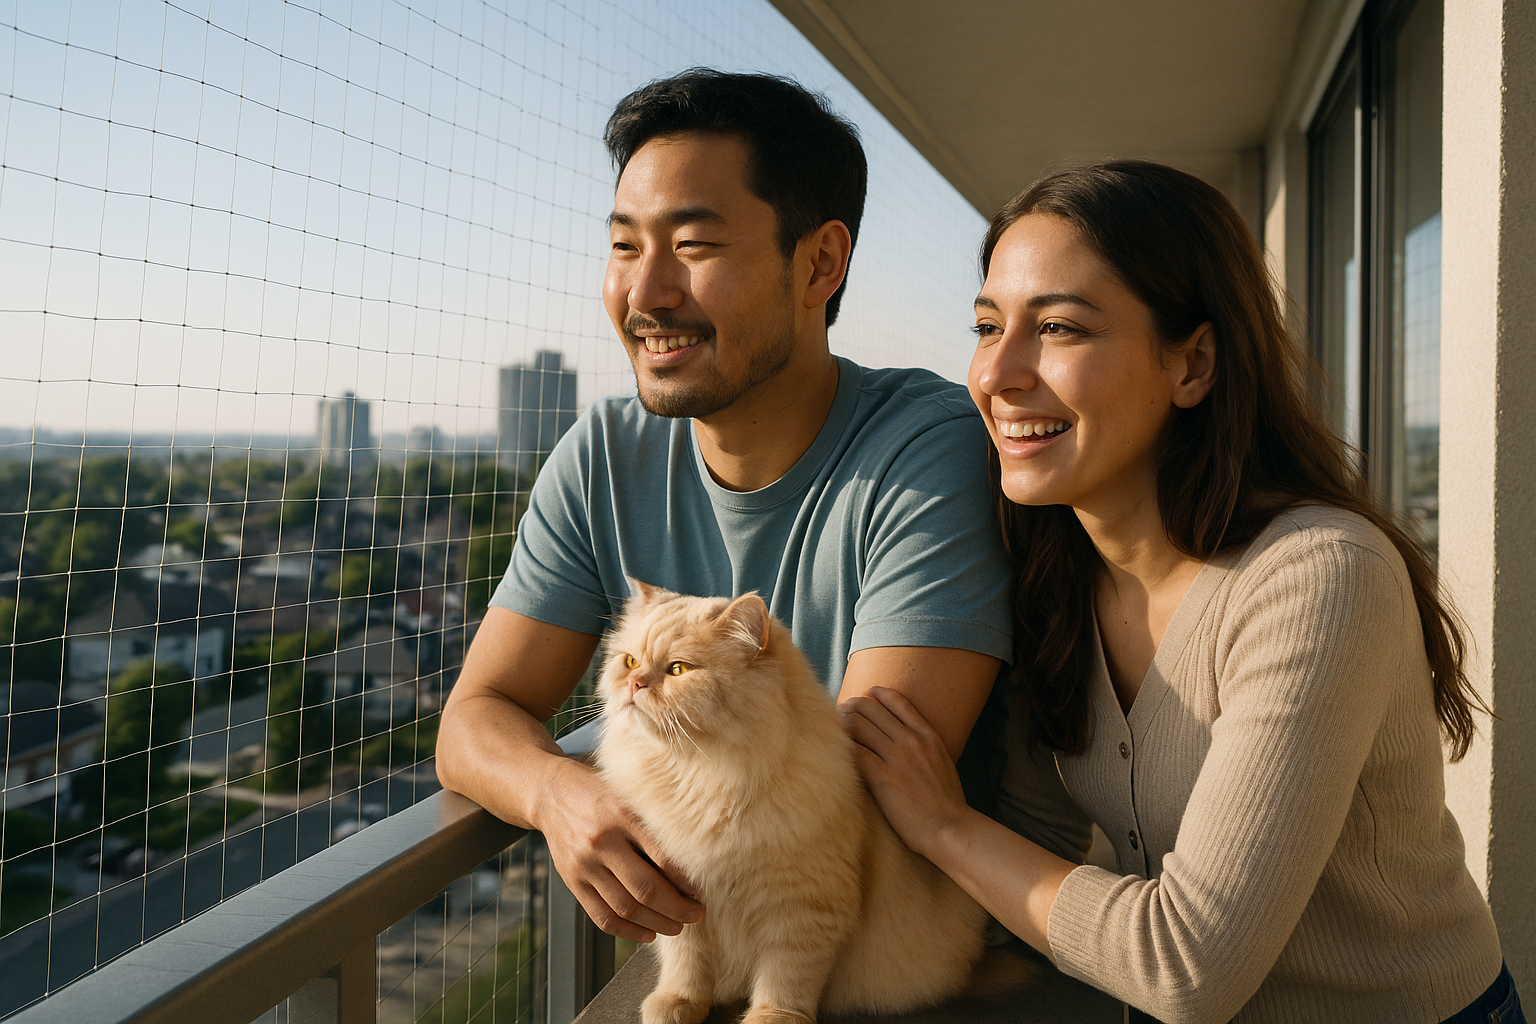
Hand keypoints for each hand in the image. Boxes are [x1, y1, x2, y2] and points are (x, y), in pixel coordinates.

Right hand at [536, 760, 703, 941]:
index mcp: (622, 815)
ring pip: (625, 908)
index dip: (686, 881)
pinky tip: (648, 933)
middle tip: (697, 914)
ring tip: (678, 926)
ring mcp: (584, 865)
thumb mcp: (628, 795)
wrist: (551, 792)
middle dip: (677, 908)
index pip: (662, 857)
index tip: (701, 891)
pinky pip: (601, 917)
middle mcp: (602, 842)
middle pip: (645, 889)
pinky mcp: (572, 881)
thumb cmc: (600, 792)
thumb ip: (653, 823)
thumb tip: (691, 860)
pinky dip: (627, 931)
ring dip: (657, 924)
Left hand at [839, 686, 969, 858]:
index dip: (879, 695)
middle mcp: (911, 741)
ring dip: (844, 723)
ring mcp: (896, 757)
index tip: (868, 693)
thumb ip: (927, 751)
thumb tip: (913, 750)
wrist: (950, 828)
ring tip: (832, 725)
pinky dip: (843, 747)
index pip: (899, 703)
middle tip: (843, 710)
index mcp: (929, 737)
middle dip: (854, 706)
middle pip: (873, 710)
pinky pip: (855, 753)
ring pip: (860, 727)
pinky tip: (834, 749)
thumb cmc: (948, 805)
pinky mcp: (882, 777)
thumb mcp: (944, 765)